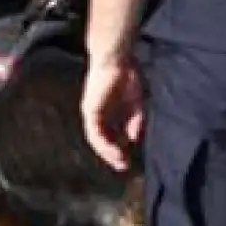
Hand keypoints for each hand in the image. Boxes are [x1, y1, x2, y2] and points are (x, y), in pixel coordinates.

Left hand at [81, 54, 142, 171]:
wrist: (117, 59)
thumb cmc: (126, 76)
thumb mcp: (135, 103)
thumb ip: (135, 121)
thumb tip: (133, 139)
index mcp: (106, 111)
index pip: (109, 135)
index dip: (117, 148)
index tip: (128, 160)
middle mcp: (96, 114)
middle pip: (101, 140)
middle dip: (112, 154)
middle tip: (123, 166)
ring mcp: (91, 112)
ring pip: (96, 139)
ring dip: (107, 152)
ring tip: (120, 163)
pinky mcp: (90, 110)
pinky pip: (94, 132)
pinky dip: (103, 143)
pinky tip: (114, 151)